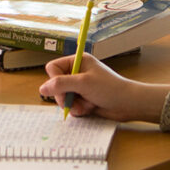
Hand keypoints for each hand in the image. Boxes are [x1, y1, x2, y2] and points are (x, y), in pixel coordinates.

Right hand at [39, 54, 167, 122]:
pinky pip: (71, 105)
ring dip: (72, 104)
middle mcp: (78, 72)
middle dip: (64, 96)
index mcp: (78, 61)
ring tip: (86, 105)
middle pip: (55, 85)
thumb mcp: (83, 83)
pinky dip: (78, 109)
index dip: (54, 79)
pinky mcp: (83, 98)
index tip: (63, 87)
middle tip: (73, 100)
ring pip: (62, 97)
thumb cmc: (109, 88)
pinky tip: (90, 108)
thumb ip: (61, 84)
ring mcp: (80, 86)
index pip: (52, 68)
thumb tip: (42, 89)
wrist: (127, 103)